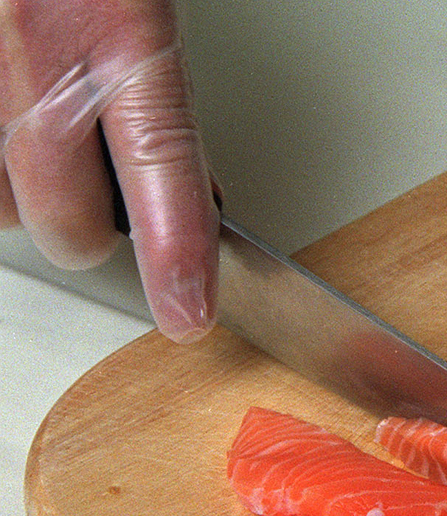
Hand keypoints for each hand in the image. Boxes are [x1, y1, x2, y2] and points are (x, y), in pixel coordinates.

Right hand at [0, 0, 218, 341]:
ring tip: (30, 140)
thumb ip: (148, 85)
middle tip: (92, 211)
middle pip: (57, 217)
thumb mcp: (136, 2)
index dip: (174, 250)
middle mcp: (32, 41)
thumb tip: (180, 186)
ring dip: (8, 188)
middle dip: (80, 230)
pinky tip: (3, 108)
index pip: (161, 160)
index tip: (188, 314)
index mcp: (116, 21)